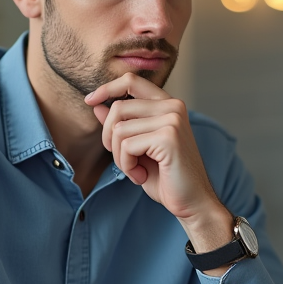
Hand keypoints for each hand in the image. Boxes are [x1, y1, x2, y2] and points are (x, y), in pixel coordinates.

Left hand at [84, 74, 232, 251]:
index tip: (90, 101)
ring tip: (137, 171)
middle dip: (110, 139)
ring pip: (119, 130)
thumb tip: (97, 105)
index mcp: (168, 105)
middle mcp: (173, 106)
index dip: (107, 88)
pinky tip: (142, 176)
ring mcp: (172, 119)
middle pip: (118, 108)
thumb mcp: (138, 148)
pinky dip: (127, 166)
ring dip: (120, 157)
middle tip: (124, 161)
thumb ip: (122, 124)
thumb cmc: (166, 177)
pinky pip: (127, 146)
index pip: (132, 80)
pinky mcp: (168, 137)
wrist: (192, 203)